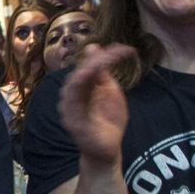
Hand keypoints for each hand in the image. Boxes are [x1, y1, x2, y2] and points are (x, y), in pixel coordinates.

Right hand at [59, 43, 132, 166]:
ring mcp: (71, 110)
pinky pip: (71, 109)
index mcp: (83, 87)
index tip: (124, 49)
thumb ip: (103, 72)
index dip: (103, 57)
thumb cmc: (108, 119)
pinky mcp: (72, 123)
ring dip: (81, 77)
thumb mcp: (109, 91)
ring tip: (93, 67)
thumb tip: (93, 46)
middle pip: (77, 76)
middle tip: (111, 56)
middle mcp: (73, 97)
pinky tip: (84, 86)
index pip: (89, 67)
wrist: (109, 147)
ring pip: (70, 90)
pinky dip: (76, 97)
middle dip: (92, 64)